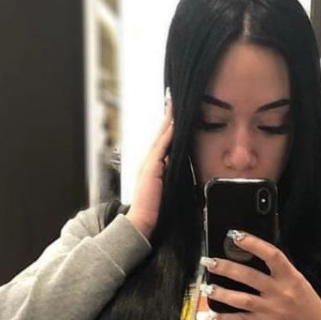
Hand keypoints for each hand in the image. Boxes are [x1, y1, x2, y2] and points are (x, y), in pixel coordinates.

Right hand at [126, 96, 173, 239]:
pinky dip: (167, 134)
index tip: (173, 113)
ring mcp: (149, 163)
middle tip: (172, 99)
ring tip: (172, 104)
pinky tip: (173, 124)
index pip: (162, 142)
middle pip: (160, 134)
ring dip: (167, 120)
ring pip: (160, 137)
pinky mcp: (151, 168)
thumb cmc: (154, 209)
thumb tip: (177, 166)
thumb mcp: (165, 189)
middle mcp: (149, 161)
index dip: (168, 127)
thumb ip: (169, 176)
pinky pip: (161, 147)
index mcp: (153, 166)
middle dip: (166, 117)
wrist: (142, 220)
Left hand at [203, 232, 320, 319]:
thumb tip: (254, 257)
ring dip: (223, 293)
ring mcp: (271, 309)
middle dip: (227, 268)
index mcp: (290, 277)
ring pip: (243, 299)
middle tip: (210, 262)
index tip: (236, 236)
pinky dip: (228, 317)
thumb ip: (279, 271)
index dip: (253, 244)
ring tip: (208, 287)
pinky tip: (216, 313)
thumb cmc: (307, 303)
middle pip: (250, 276)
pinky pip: (243, 319)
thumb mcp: (298, 281)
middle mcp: (280, 292)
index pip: (271, 255)